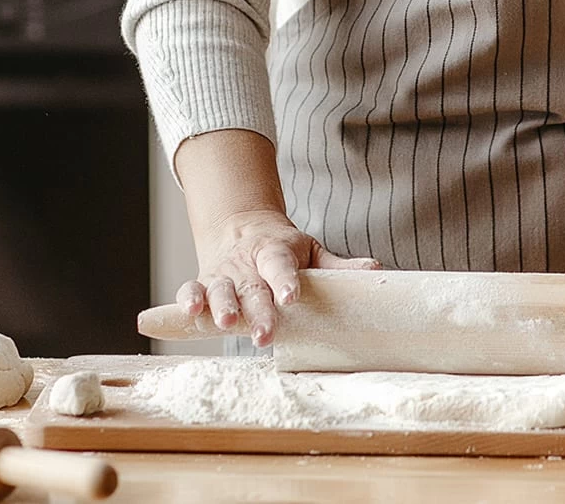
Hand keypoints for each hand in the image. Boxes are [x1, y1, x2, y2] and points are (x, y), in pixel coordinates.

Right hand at [178, 209, 377, 346]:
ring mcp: (224, 274)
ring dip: (221, 306)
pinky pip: (191, 289)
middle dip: (256, 310)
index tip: (291, 297)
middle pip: (251, 286)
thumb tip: (376, 270)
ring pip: (219, 288)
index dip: (285, 280)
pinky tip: (189, 312)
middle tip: (264, 335)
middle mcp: (247, 264)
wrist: (243, 230)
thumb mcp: (311, 252)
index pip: (281, 265)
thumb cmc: (285, 251)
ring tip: (225, 324)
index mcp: (275, 252)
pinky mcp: (204, 283)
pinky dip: (187, 300)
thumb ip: (338, 266)